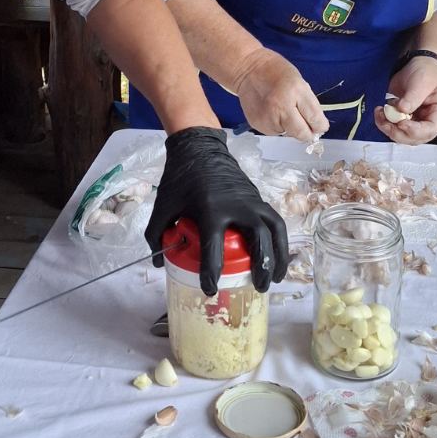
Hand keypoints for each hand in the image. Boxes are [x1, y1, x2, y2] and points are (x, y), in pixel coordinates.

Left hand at [145, 126, 288, 293]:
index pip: (214, 248)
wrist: (199, 147)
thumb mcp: (163, 206)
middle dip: (261, 267)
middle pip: (258, 240)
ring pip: (274, 230)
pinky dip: (280, 241)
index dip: (211, 273)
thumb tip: (159, 263)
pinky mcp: (258, 198)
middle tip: (258, 288)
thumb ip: (156, 234)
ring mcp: (251, 201)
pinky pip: (275, 221)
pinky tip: (278, 257)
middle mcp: (237, 206)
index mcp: (210, 209)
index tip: (210, 290)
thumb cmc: (180, 178)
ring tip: (276, 278)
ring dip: (279, 256)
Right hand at [235, 49, 329, 142]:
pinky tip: (272, 112)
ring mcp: (268, 117)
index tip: (320, 126)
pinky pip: (274, 132)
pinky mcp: (258, 124)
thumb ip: (309, 105)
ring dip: (290, 128)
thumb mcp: (300, 82)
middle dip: (307, 133)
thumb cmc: (276, 72)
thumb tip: (316, 126)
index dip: (320, 126)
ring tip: (282, 111)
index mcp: (296, 91)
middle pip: (302, 134)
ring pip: (288, 134)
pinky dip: (277, 126)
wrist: (248, 70)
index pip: (315, 119)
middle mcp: (282, 106)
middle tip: (306, 126)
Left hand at [374, 56, 436, 144]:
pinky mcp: (404, 119)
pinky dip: (384, 123)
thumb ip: (413, 96)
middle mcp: (429, 121)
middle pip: (415, 138)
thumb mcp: (423, 80)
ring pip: (402, 136)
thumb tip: (402, 110)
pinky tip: (380, 112)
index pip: (431, 129)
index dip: (415, 131)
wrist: (418, 65)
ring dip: (388, 129)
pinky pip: (394, 128)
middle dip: (398, 132)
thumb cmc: (426, 71)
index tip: (401, 123)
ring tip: (380, 113)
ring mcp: (416, 122)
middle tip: (385, 120)